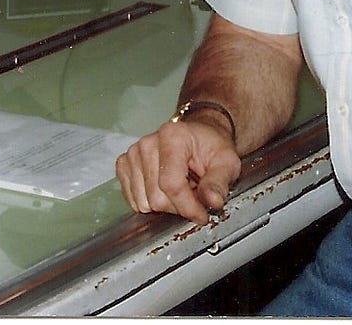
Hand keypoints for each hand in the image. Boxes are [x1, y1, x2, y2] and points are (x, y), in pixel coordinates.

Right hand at [115, 117, 240, 224]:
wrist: (197, 137)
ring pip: (145, 202)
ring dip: (166, 205)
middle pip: (157, 198)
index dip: (188, 207)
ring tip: (181, 188)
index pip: (172, 184)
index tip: (202, 215)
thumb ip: (219, 181)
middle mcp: (148, 143)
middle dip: (179, 206)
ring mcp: (133, 154)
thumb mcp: (226, 162)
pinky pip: (134, 200)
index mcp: (172, 136)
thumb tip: (213, 201)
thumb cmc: (210, 147)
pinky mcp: (124, 165)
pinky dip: (151, 201)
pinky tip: (164, 188)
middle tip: (194, 194)